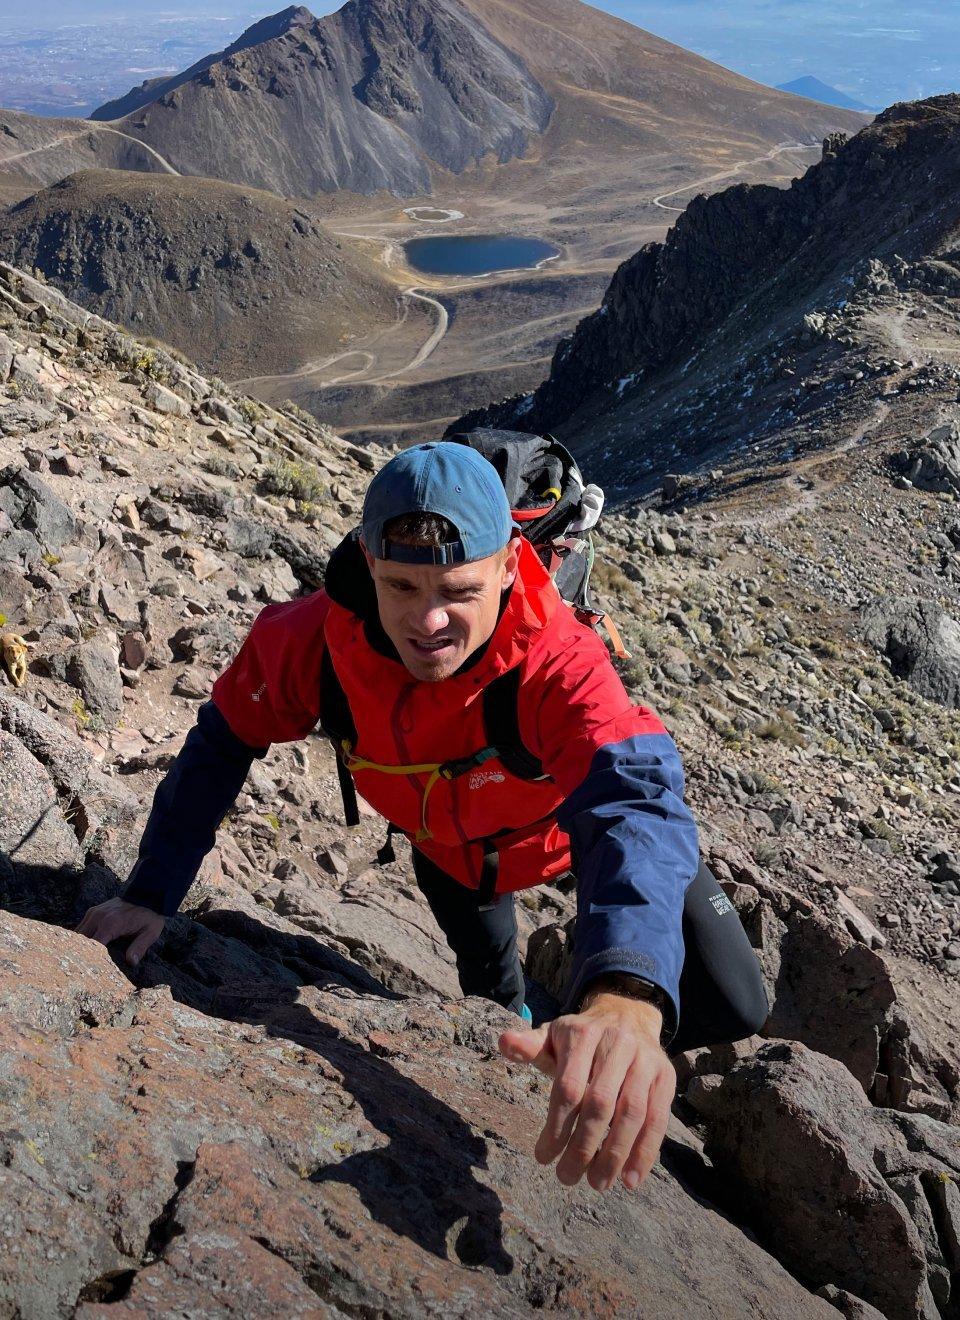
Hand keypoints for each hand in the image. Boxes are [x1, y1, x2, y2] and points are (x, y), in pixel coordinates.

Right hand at [76, 897, 165, 965]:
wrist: (147, 895)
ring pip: (78, 934)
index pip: (92, 947)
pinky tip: (86, 948)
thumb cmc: (149, 916)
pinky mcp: (93, 911)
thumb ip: (139, 947)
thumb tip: (131, 962)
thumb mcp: (150, 933)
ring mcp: (94, 913)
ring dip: (80, 946)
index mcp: (111, 924)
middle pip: (81, 941)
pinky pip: (82, 927)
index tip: (92, 971)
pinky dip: (82, 938)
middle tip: (85, 968)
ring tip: (84, 960)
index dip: (91, 960)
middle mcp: (98, 917)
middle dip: (82, 954)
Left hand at [498, 990, 674, 1191]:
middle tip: (566, 1178)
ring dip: (615, 1154)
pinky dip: (646, 1152)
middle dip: (583, 1147)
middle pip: (600, 1103)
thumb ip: (529, 1046)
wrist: (627, 1015)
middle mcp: (617, 1044)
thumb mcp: (553, 1037)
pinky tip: (630, 1179)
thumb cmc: (581, 1039)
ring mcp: (645, 1060)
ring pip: (632, 1113)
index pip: (568, 1087)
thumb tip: (503, 1042)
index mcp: (582, 1035)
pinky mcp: (666, 1077)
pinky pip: (658, 1118)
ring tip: (597, 1184)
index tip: (543, 1158)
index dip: (557, 1126)